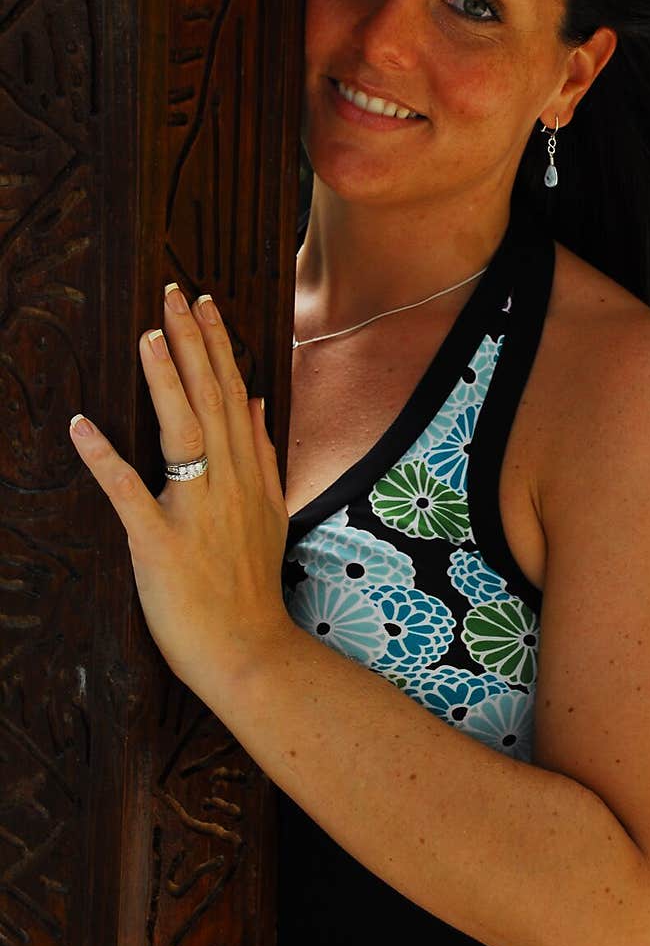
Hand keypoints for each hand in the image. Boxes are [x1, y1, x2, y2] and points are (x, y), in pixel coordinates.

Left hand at [68, 285, 291, 697]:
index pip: (233, 394)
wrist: (249, 650)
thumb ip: (264, 456)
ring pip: (182, 434)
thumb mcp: (272, 512)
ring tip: (148, 336)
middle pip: (210, 400)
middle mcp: (226, 482)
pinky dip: (106, 460)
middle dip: (191, 344)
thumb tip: (258, 404)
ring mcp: (196, 511)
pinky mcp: (161, 543)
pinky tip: (82, 426)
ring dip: (165, 383)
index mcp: (247, 473)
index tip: (202, 304)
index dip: (216, 347)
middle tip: (173, 295)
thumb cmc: (252, 586)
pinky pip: (129, 495)